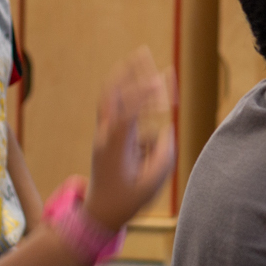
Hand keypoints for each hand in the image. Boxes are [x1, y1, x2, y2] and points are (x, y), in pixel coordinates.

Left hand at [83, 49, 177, 232]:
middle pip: (113, 95)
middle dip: (129, 72)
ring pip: (110, 97)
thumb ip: (164, 153)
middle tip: (143, 52)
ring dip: (124, 76)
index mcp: (116, 145)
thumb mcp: (152, 182)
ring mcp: (104, 134)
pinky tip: (139, 84)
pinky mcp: (106, 137)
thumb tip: (167, 129)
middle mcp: (106, 135)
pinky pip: (114, 107)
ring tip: (137, 57)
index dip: (145, 93)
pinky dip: (126, 92)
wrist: (98, 213)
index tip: (162, 80)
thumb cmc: (127, 201)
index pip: (129, 110)